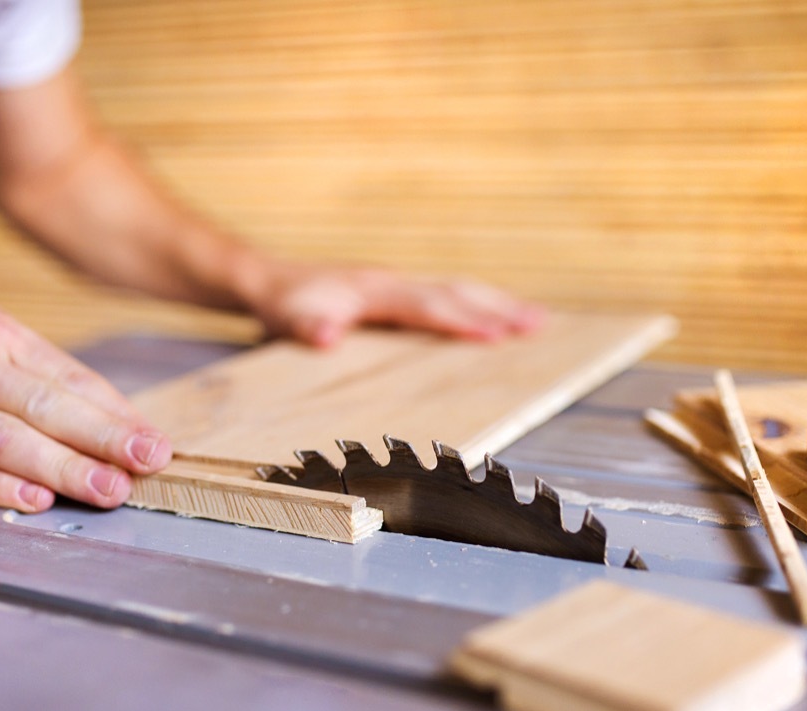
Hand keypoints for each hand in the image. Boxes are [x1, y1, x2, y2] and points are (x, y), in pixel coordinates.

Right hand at [0, 276, 170, 511]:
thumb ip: (39, 368)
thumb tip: (110, 412)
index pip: (66, 378)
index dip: (115, 414)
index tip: (153, 443)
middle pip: (41, 406)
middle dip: (100, 440)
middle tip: (145, 466)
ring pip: (0, 439)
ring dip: (59, 467)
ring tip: (105, 489)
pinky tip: (31, 500)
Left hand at [234, 257, 545, 347]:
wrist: (267, 280)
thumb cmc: (282, 303)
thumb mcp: (285, 317)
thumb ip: (304, 326)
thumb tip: (324, 335)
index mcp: (374, 290)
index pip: (427, 306)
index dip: (461, 320)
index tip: (498, 334)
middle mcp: (393, 282)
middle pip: (455, 291)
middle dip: (499, 309)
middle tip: (539, 324)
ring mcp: (398, 284)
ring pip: (457, 290)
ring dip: (498, 304)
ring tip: (537, 320)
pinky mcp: (398, 293)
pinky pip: (446, 296)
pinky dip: (477, 304)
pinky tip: (495, 317)